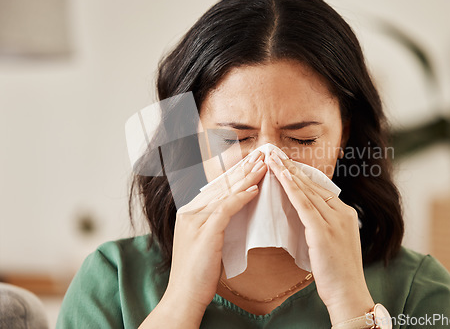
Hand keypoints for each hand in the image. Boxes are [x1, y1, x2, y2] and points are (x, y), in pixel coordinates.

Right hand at [158, 150, 267, 321]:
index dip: (236, 174)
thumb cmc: (198, 273)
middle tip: (261, 155)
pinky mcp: (204, 231)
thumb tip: (234, 211)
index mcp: (190, 212)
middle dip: (243, 169)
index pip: (217, 188)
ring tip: (263, 166)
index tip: (252, 163)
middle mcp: (190, 212)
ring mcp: (195, 220)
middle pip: (222, 185)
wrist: (184, 295)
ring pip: (225, 192)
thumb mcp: (206, 242)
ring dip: (247, 177)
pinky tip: (254, 189)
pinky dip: (241, 197)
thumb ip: (215, 224)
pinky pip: (226, 208)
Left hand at [268, 150, 373, 324]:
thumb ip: (325, 225)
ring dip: (288, 173)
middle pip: (312, 185)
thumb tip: (307, 215)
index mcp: (346, 214)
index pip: (320, 189)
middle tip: (276, 153)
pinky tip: (281, 176)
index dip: (301, 176)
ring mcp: (334, 221)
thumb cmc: (339, 273)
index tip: (287, 164)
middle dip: (292, 168)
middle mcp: (342, 213)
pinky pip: (303, 204)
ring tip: (273, 159)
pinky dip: (291, 188)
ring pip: (306, 191)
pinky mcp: (322, 231)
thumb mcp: (335, 243)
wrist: (349, 294)